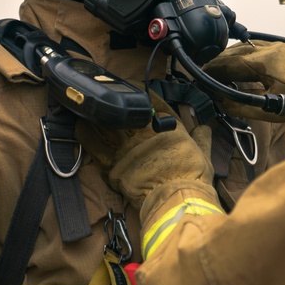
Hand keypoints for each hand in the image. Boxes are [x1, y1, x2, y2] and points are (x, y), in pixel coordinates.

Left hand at [77, 99, 213, 206]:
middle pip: (127, 111)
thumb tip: (205, 127)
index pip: (154, 104)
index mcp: (167, 127)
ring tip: (89, 104)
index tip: (137, 87)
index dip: (145, 94)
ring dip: (98, 114)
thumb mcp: (203, 154)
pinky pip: (94, 145)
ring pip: (107, 124)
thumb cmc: (192, 178)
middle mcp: (144, 132)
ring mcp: (127, 147)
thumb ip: (202, 138)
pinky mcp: (113, 164)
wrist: (176, 198)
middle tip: (109, 92)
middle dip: (119, 102)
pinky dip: (85, 133)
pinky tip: (78, 124)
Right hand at [202, 40, 284, 120]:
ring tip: (222, 69)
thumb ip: (244, 106)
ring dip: (231, 56)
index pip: (227, 64)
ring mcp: (280, 46)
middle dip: (217, 62)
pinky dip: (247, 54)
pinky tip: (246, 63)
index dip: (211, 70)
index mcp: (262, 63)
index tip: (200, 76)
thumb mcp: (273, 109)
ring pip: (246, 47)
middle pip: (233, 52)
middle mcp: (269, 49)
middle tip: (206, 73)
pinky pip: (260, 46)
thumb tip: (223, 103)